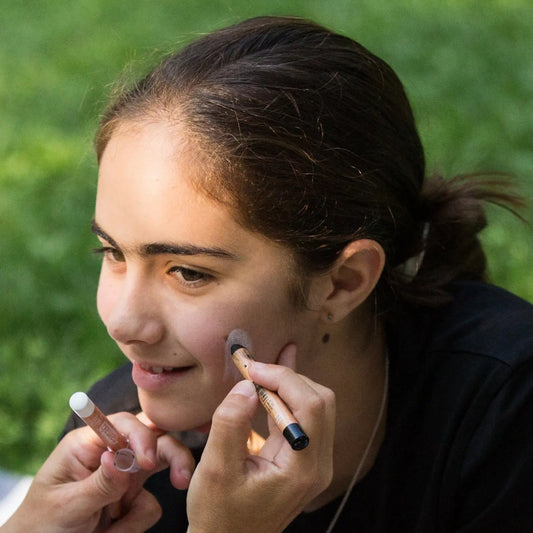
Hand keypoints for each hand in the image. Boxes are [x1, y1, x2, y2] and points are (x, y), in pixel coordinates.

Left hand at [3, 412, 194, 532]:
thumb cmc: (41, 526)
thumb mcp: (66, 505)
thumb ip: (98, 483)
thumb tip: (118, 457)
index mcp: (88, 443)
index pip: (123, 424)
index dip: (142, 436)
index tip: (149, 461)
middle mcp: (111, 452)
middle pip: (154, 438)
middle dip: (172, 455)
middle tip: (182, 477)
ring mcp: (124, 476)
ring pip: (159, 473)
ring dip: (140, 507)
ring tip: (116, 530)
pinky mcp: (132, 499)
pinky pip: (150, 506)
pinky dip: (134, 525)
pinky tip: (110, 532)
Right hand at [186, 346, 335, 532]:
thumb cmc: (218, 515)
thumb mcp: (216, 470)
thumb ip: (231, 424)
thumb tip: (247, 386)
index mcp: (302, 469)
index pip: (310, 406)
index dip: (282, 378)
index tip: (250, 369)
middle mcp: (317, 464)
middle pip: (319, 401)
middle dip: (286, 377)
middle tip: (251, 369)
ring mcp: (313, 462)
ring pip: (314, 405)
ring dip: (286, 384)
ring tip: (256, 370)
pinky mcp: (302, 458)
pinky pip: (303, 416)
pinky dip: (286, 395)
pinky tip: (271, 377)